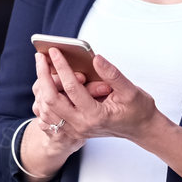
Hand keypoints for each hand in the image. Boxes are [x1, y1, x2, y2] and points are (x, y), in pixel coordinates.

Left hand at [33, 46, 160, 147]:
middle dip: (44, 76)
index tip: (55, 51)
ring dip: (42, 88)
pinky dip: (44, 102)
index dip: (62, 67)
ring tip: (42, 68)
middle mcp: (82, 125)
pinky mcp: (73, 130)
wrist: (140, 129)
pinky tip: (45, 85)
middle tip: (41, 58)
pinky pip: (50, 118)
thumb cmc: (137, 110)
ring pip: (47, 110)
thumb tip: (96, 58)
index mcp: (96, 115)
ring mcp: (76, 130)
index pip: (72, 88)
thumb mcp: (130, 90)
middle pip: (51, 101)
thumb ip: (112, 74)